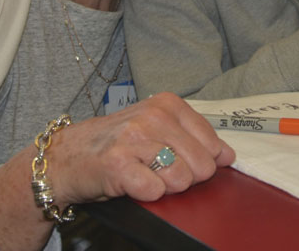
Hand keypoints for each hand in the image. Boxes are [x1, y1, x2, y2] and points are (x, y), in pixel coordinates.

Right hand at [47, 92, 234, 206]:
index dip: (200, 160)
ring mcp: (134, 139)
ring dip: (165, 186)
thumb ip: (193, 138)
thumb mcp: (157, 128)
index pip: (212, 143)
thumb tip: (228, 155)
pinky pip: (155, 191)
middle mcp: (152, 116)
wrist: (70, 154)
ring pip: (181, 179)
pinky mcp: (118, 164)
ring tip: (144, 174)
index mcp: (166, 104)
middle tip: (156, 168)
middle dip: (185, 177)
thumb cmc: (117, 143)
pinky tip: (132, 182)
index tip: (177, 158)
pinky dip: (147, 194)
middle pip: (202, 165)